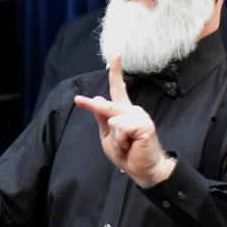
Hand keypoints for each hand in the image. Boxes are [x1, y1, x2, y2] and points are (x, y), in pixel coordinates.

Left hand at [73, 56, 174, 187]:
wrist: (142, 170)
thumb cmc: (126, 153)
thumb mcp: (107, 136)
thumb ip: (102, 118)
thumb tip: (97, 97)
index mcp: (123, 112)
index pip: (118, 89)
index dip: (116, 72)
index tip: (116, 55)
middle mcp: (132, 110)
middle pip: (106, 105)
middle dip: (94, 106)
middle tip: (82, 104)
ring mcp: (139, 116)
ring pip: (112, 120)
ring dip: (115, 139)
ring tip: (126, 145)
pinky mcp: (144, 124)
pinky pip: (120, 128)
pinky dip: (121, 141)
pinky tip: (131, 145)